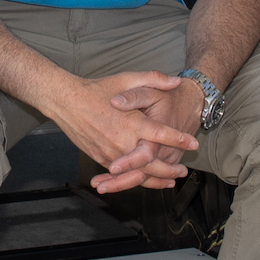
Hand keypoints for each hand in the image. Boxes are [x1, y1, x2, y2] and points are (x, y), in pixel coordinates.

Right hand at [56, 70, 197, 192]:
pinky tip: (147, 181)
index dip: (179, 140)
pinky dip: (137, 180)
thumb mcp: (126, 79)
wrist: (66, 102)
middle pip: (152, 163)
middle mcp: (122, 141)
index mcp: (131, 122)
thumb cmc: (96, 89)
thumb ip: (153, 79)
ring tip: (171, 181)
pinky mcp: (101, 159)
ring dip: (156, 180)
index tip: (194, 144)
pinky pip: (122, 175)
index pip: (161, 134)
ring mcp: (111, 153)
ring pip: (138, 174)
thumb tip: (176, 81)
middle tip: (184, 171)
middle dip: (171, 169)